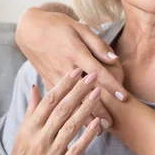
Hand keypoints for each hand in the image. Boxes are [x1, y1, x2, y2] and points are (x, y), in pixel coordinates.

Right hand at [7, 69, 101, 154]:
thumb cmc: (23, 152)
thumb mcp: (23, 131)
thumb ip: (33, 109)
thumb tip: (35, 86)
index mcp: (31, 127)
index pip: (49, 101)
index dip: (63, 85)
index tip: (76, 71)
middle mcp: (41, 137)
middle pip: (61, 110)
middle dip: (78, 91)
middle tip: (92, 76)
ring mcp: (52, 151)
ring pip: (70, 127)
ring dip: (85, 108)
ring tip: (98, 92)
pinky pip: (76, 149)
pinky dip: (87, 136)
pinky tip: (98, 123)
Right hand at [15, 7, 127, 127]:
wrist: (30, 28)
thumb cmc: (59, 26)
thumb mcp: (80, 28)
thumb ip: (98, 44)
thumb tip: (114, 59)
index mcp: (75, 52)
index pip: (98, 73)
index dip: (112, 86)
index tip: (124, 97)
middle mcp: (65, 67)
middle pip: (84, 92)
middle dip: (99, 108)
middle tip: (112, 123)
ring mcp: (54, 75)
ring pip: (70, 100)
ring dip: (83, 115)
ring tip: (96, 128)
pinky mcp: (46, 80)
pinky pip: (59, 100)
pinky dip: (68, 112)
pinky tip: (76, 122)